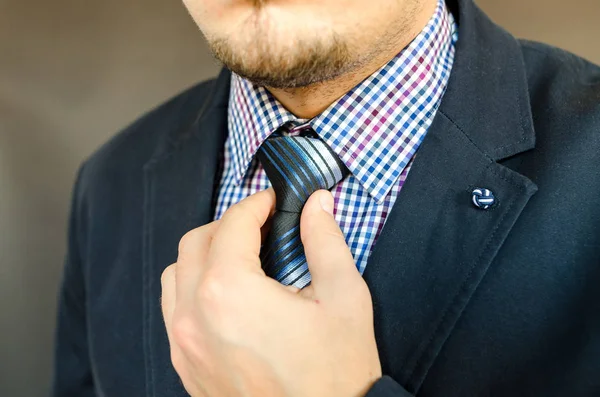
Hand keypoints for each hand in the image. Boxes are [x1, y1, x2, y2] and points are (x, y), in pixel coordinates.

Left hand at [161, 189, 381, 396]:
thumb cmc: (337, 374)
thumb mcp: (344, 297)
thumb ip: (325, 241)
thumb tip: (316, 204)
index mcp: (230, 292)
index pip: (232, 225)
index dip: (256, 204)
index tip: (273, 202)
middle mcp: (194, 316)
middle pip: (195, 243)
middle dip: (227, 224)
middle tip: (259, 224)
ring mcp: (185, 345)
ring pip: (175, 275)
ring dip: (203, 255)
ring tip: (239, 257)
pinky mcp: (186, 368)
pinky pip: (173, 311)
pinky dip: (193, 289)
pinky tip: (225, 296)